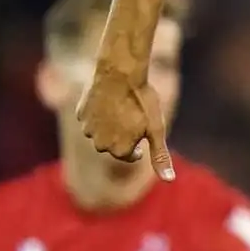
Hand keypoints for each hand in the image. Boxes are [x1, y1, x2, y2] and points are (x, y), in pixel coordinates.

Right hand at [76, 65, 173, 180]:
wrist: (120, 71)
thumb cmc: (142, 99)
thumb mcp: (156, 128)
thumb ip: (160, 156)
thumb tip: (169, 179)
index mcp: (120, 150)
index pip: (130, 154)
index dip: (139, 142)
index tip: (143, 127)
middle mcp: (101, 144)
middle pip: (113, 144)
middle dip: (122, 135)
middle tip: (132, 114)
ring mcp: (88, 129)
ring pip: (100, 132)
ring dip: (109, 124)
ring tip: (121, 105)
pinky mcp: (80, 113)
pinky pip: (90, 118)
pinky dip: (98, 112)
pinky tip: (108, 99)